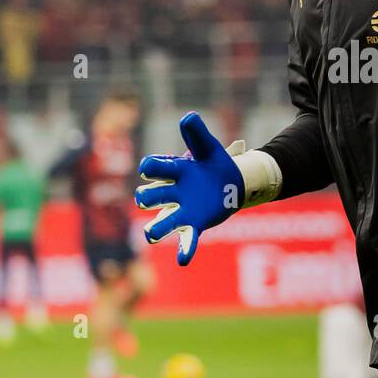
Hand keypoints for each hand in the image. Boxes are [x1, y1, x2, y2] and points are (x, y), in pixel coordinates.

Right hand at [136, 112, 243, 265]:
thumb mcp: (208, 148)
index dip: (150, 168)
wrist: (233, 182)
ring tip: (151, 234)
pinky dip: (185, 250)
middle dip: (145, 197)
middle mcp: (172, 192)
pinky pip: (187, 239)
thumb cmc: (215, 163)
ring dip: (156, 228)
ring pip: (162, 222)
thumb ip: (198, 134)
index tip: (148, 168)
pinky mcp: (195, 223)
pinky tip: (184, 261)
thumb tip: (189, 116)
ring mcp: (182, 210)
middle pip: (150, 196)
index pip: (154, 168)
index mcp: (174, 171)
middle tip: (145, 198)